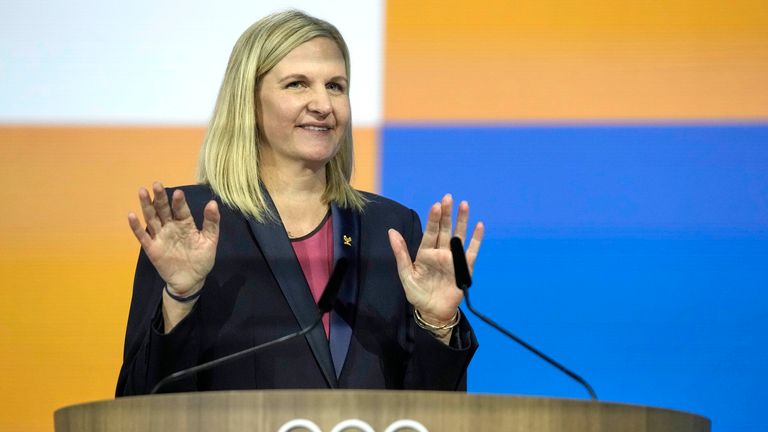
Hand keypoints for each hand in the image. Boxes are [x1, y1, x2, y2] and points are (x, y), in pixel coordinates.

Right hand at [127, 182, 219, 296]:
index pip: (181, 209)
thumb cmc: (201, 259)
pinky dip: (136, 227)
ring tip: (142, 191)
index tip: (178, 193)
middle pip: (163, 209)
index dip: (179, 202)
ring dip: (146, 205)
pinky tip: (132, 215)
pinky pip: (142, 236)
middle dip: (160, 197)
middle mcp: (171, 227)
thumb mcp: (210, 241)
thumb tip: (213, 202)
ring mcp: (160, 237)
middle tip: (157, 184)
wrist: (191, 280)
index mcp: (185, 223)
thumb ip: (212, 223)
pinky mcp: (152, 248)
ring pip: (151, 218)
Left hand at [388, 194, 483, 324]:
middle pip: (444, 229)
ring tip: (464, 205)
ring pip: (458, 236)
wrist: (433, 312)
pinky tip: (479, 226)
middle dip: (447, 214)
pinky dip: (476, 239)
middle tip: (449, 197)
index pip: (430, 232)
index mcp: (425, 253)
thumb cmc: (417, 294)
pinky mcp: (464, 268)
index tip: (436, 205)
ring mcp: (453, 259)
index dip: (433, 219)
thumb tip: (391, 231)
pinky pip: (471, 251)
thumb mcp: (406, 274)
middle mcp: (440, 252)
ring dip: (462, 221)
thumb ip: (400, 253)